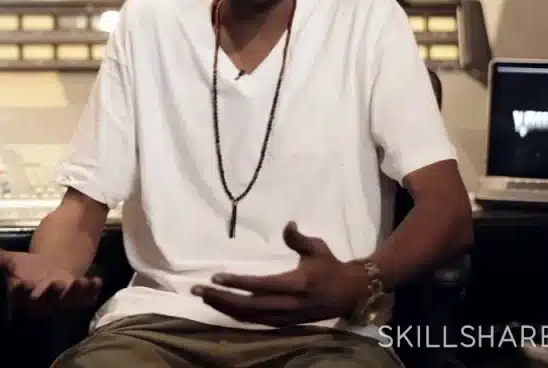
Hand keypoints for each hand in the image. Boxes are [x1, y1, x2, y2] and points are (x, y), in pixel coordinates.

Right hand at [0, 245, 102, 315]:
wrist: (52, 272)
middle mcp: (44, 301)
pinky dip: (92, 290)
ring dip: (73, 293)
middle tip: (55, 283)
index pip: (22, 296)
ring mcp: (63, 300)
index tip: (21, 283)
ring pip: (68, 300)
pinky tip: (96, 280)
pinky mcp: (79, 297)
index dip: (22, 292)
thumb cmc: (30, 269)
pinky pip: (86, 297)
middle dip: (51, 294)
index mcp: (26, 295)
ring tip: (78, 282)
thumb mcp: (14, 261)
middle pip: (46, 301)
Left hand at [191, 222, 369, 326]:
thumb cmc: (330, 266)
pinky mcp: (284, 323)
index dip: (238, 283)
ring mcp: (286, 317)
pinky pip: (255, 322)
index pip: (262, 286)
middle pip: (249, 306)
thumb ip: (298, 238)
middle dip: (221, 298)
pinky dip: (236, 315)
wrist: (350, 294)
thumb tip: (287, 224)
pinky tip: (220, 306)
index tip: (216, 276)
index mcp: (298, 284)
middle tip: (197, 288)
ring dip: (224, 307)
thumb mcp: (317, 247)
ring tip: (203, 295)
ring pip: (249, 317)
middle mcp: (290, 304)